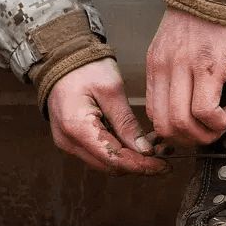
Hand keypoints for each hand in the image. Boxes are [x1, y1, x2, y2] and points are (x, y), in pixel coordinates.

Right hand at [47, 58, 169, 174]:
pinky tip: (136, 140)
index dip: (141, 165)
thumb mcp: (112, 91)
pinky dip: (120, 151)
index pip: (113, 158)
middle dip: (139, 163)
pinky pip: (99, 154)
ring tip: (154, 144)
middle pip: (110, 165)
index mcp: (76, 127)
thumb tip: (145, 151)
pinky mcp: (73, 141)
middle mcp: (68, 141)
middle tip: (164, 151)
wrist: (61, 59)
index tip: (164, 165)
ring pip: (106, 163)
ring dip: (131, 158)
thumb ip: (127, 123)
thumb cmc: (85, 68)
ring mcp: (68, 143)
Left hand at [146, 8, 225, 145]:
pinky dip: (219, 121)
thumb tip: (180, 106)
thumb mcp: (172, 46)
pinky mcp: (209, 67)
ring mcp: (185, 69)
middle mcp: (165, 70)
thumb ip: (170, 74)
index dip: (172, 134)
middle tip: (208, 133)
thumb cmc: (200, 16)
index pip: (153, 116)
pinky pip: (205, 110)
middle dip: (189, 141)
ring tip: (222, 123)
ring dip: (206, 134)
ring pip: (184, 123)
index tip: (192, 131)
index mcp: (154, 66)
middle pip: (166, 127)